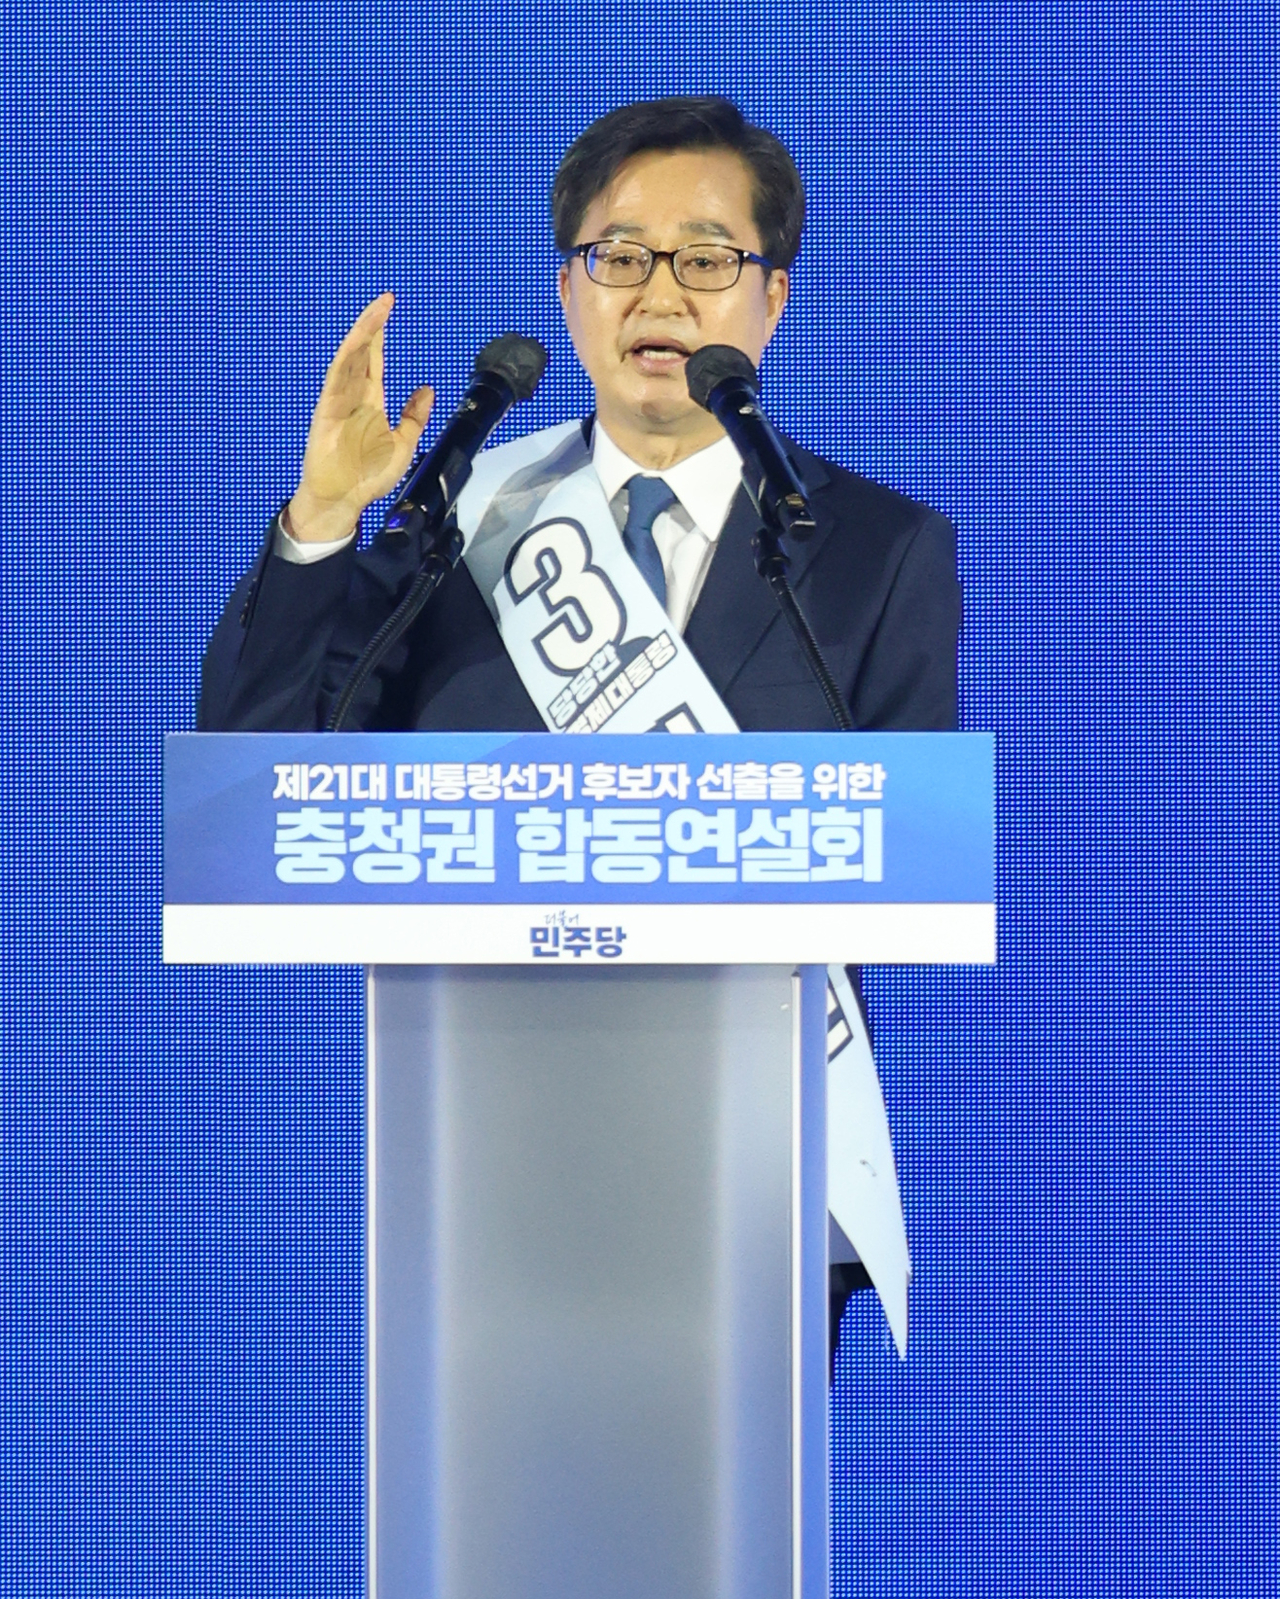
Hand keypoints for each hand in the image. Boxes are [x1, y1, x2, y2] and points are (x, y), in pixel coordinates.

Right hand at [285, 293, 433, 543]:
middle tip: (385, 300)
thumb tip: (427, 390)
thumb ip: (414, 417)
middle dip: (372, 326)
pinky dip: (347, 359)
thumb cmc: (367, 476)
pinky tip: (357, 341)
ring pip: (350, 360)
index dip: (380, 337)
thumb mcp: (404, 444)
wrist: (344, 500)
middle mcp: (354, 397)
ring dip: (363, 334)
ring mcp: (338, 402)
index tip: (388, 311)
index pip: (374, 362)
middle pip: (361, 353)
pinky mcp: (327, 412)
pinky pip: (336, 379)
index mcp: (370, 403)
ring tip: (377, 311)